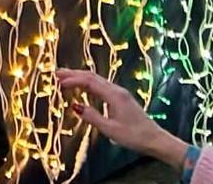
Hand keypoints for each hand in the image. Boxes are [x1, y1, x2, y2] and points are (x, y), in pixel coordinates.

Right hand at [55, 70, 185, 166]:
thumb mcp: (110, 129)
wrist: (155, 139)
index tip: (58, 82)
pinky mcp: (121, 99)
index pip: (89, 82)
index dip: (73, 80)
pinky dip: (88, 85)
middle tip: (57, 74)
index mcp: (114, 95)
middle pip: (92, 77)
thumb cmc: (134, 136)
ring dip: (80, 78)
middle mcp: (116, 90)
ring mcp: (119, 93)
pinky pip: (101, 86)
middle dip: (74, 74)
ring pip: (97, 80)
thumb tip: (75, 106)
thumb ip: (92, 117)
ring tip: (65, 79)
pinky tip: (82, 89)